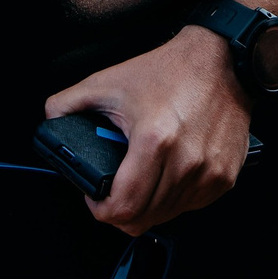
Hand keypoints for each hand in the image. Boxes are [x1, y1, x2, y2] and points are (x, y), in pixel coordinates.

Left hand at [44, 26, 251, 236]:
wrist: (220, 59)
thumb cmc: (170, 70)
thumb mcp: (109, 81)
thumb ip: (69, 103)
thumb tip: (51, 122)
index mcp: (155, 140)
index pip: (123, 207)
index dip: (101, 211)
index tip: (96, 200)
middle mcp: (187, 161)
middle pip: (145, 219)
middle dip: (122, 212)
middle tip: (116, 192)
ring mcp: (210, 171)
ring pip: (169, 215)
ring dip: (150, 205)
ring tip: (143, 178)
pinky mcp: (226, 175)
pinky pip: (193, 205)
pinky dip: (176, 198)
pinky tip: (168, 174)